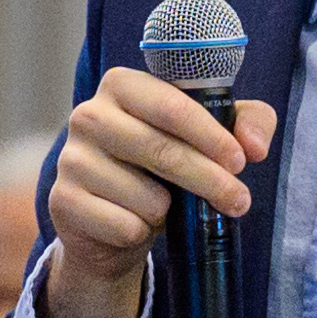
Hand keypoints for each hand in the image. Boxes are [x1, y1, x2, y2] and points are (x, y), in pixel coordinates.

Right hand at [32, 67, 277, 317]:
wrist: (110, 222)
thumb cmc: (163, 169)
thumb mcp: (208, 138)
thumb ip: (245, 124)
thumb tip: (254, 146)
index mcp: (122, 86)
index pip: (171, 104)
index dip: (210, 134)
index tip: (241, 161)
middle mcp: (88, 115)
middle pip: (161, 150)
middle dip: (209, 180)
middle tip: (239, 201)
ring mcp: (70, 160)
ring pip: (145, 195)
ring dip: (168, 212)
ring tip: (164, 208)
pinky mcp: (62, 202)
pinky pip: (123, 225)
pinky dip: (140, 232)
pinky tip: (134, 224)